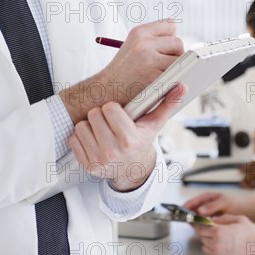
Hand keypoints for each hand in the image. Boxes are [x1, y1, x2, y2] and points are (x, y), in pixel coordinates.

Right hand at [61, 20, 183, 121]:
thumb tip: (181, 43)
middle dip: (175, 55)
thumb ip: (154, 40)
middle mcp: (144, 43)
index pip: (170, 24)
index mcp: (139, 32)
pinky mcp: (155, 78)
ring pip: (180, 60)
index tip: (165, 48)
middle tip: (163, 66)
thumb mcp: (132, 47)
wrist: (105, 92)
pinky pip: (176, 76)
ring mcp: (150, 60)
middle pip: (178, 43)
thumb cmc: (123, 72)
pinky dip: (172, 82)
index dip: (170, 37)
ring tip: (160, 75)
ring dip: (175, 69)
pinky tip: (161, 85)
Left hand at [69, 83, 186, 190]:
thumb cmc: (142, 140)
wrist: (133, 169)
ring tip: (104, 131)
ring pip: (81, 126)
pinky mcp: (86, 165)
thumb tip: (182, 86)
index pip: (109, 108)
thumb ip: (168, 104)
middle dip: (101, 115)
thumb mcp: (155, 124)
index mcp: (128, 139)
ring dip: (91, 126)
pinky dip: (82, 138)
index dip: (114, 108)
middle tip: (111, 123)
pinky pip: (73, 139)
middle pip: (94, 114)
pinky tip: (95, 140)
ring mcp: (98, 161)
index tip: (120, 114)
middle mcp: (112, 152)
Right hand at [183, 192, 254, 221]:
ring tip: (192, 225)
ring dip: (195, 220)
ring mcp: (209, 212)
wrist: (245, 210)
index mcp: (208, 197)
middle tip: (186, 220)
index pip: (195, 200)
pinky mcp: (212, 219)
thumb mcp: (224, 203)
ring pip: (198, 216)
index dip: (188, 205)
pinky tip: (200, 228)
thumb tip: (199, 210)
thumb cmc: (235, 203)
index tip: (182, 210)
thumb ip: (212, 206)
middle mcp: (207, 204)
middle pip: (195, 208)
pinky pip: (203, 221)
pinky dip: (200, 224)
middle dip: (190, 214)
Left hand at [194, 215, 254, 254]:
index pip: (201, 229)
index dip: (201, 226)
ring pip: (205, 249)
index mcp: (219, 232)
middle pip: (202, 239)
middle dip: (206, 235)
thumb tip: (214, 218)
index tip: (201, 226)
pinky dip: (214, 253)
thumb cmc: (253, 237)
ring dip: (209, 244)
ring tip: (221, 242)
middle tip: (214, 233)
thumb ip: (224, 218)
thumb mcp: (240, 220)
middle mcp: (216, 245)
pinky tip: (223, 249)